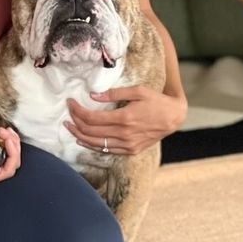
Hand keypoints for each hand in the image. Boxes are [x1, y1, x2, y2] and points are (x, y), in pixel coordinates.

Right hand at [0, 123, 21, 189]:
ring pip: (10, 158)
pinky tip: (3, 132)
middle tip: (5, 131)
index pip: (6, 172)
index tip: (7, 139)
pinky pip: (5, 152)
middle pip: (11, 165)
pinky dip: (8, 141)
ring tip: (4, 130)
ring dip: (12, 142)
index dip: (12, 155)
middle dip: (13, 147)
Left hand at [65, 86, 186, 155]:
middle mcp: (124, 134)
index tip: (70, 102)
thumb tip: (93, 95)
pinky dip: (91, 145)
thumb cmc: (156, 101)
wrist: (174, 118)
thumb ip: (114, 94)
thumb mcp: (138, 91)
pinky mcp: (130, 150)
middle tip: (68, 113)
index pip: (91, 118)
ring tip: (69, 127)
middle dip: (75, 122)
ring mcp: (127, 145)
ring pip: (95, 144)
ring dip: (79, 135)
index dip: (77, 110)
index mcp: (124, 118)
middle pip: (90, 131)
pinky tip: (83, 139)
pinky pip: (106, 150)